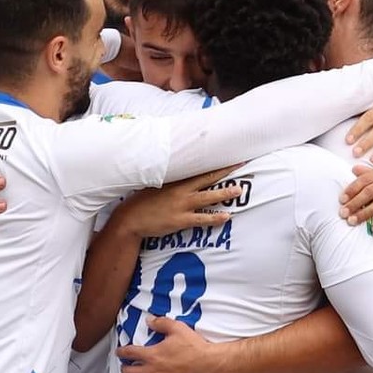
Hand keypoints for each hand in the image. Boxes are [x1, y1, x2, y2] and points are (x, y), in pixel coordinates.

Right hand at [114, 168, 242, 238]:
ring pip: (208, 197)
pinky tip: (227, 216)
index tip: (226, 152)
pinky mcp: (181, 220)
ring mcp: (182, 205)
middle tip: (241, 163)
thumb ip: (169, 178)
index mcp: (175, 180)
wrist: (130, 219)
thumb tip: (177, 170)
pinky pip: (202, 218)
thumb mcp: (154, 184)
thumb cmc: (142, 202)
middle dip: (225, 170)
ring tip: (239, 190)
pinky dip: (215, 218)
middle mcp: (181, 190)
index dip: (214, 160)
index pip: (199, 167)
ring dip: (225, 193)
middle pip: (208, 177)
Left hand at [117, 317, 222, 372]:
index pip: (129, 353)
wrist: (210, 366)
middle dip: (125, 370)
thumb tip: (148, 320)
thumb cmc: (195, 347)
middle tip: (127, 368)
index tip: (120, 352)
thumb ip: (161, 323)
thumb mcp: (178, 329)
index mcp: (152, 355)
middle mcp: (152, 372)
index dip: (121, 352)